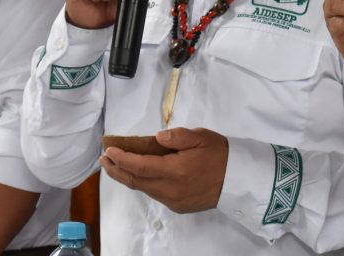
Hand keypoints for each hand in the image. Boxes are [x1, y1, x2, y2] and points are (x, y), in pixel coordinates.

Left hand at [100, 128, 228, 213]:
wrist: (239, 180)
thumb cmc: (220, 154)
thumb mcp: (201, 137)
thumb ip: (177, 137)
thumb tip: (156, 138)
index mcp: (175, 170)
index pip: (139, 166)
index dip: (121, 158)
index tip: (109, 150)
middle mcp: (170, 189)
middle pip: (135, 181)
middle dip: (116, 170)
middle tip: (103, 159)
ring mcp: (173, 200)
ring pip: (143, 188)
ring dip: (128, 176)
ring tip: (117, 165)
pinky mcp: (178, 206)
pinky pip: (154, 194)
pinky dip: (142, 183)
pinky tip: (140, 174)